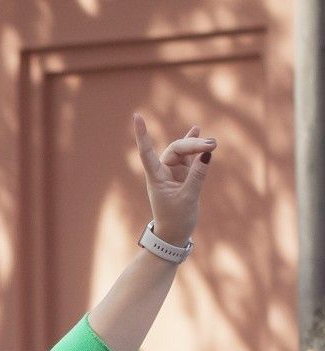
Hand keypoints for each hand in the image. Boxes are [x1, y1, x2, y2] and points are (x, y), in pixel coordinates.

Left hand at [133, 114, 213, 246]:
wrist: (175, 233)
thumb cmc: (176, 218)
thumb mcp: (188, 197)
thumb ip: (197, 175)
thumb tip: (207, 153)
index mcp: (156, 177)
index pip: (146, 152)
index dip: (143, 135)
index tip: (137, 117)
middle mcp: (162, 172)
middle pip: (175, 150)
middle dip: (192, 145)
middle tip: (212, 146)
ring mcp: (173, 172)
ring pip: (184, 152)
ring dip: (197, 145)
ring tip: (213, 143)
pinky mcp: (183, 175)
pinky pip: (189, 156)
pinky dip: (194, 145)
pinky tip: (196, 130)